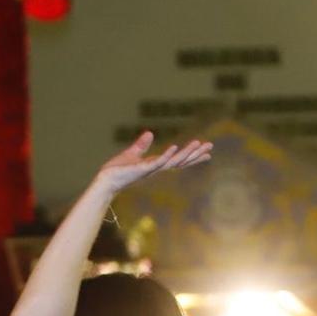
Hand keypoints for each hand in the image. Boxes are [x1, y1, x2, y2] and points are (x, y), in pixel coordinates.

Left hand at [94, 131, 212, 193]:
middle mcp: (156, 168)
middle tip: (210, 146)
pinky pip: (157, 162)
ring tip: (198, 143)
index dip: (192, 156)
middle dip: (195, 154)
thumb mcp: (132, 154)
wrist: (105, 181)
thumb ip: (141, 145)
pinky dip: (166, 155)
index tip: (207, 151)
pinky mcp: (141, 169)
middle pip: (180, 161)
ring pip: (172, 161)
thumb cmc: (117, 170)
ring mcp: (150, 169)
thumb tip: (150, 133)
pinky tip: (175, 147)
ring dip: (185, 153)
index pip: (178, 160)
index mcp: (156, 164)